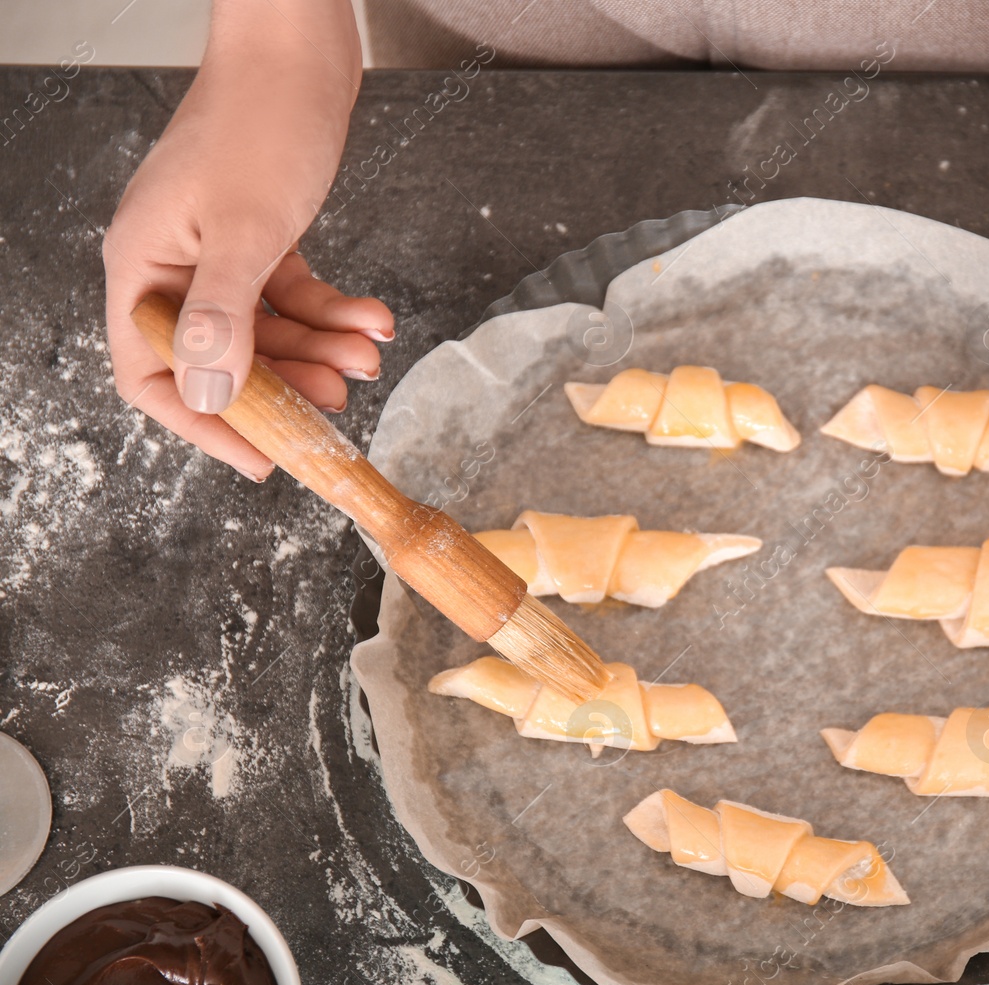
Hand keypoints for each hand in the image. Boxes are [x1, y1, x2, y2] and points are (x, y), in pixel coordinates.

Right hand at [104, 0, 389, 480]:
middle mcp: (172, 264)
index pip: (151, 373)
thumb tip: (207, 391)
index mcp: (143, 266)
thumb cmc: (262, 123)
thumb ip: (222, 316)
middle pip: (219, 360)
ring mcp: (215, 252)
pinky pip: (292, 296)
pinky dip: (333, 312)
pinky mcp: (258, 237)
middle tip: (337, 403)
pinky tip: (374, 318)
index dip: (203, 423)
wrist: (297, 52)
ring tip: (368, 354)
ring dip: (319, 350)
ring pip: (265, 332)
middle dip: (285, 384)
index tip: (262, 458)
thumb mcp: (245, 230)